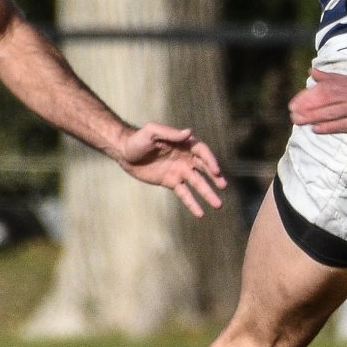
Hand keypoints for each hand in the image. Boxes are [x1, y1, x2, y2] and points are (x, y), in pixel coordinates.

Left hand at [113, 122, 227, 216]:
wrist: (124, 153)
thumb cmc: (138, 139)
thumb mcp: (152, 132)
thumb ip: (170, 133)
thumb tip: (189, 132)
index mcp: (183, 144)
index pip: (202, 152)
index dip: (210, 161)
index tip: (216, 171)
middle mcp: (185, 158)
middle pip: (204, 168)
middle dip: (214, 177)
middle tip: (223, 186)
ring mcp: (179, 171)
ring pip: (197, 183)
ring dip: (208, 193)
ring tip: (218, 205)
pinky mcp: (171, 182)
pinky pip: (184, 194)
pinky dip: (192, 203)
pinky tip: (200, 214)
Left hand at [288, 71, 346, 137]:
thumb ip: (332, 78)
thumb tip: (311, 72)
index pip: (323, 88)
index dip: (307, 95)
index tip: (293, 103)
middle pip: (325, 99)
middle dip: (306, 106)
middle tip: (291, 113)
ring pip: (331, 112)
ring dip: (313, 117)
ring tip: (298, 121)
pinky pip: (343, 124)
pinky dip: (328, 127)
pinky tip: (316, 129)